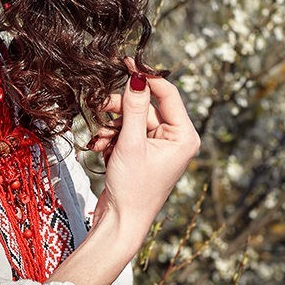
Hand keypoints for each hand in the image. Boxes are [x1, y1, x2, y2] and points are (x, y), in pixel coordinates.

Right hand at [89, 71, 199, 230]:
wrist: (120, 223)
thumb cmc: (132, 189)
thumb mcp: (131, 144)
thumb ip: (134, 108)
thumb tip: (137, 77)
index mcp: (184, 136)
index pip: (168, 94)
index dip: (147, 76)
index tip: (127, 61)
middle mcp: (176, 139)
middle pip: (145, 106)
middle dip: (121, 109)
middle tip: (100, 106)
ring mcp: (159, 147)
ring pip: (132, 119)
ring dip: (112, 126)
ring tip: (100, 141)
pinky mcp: (143, 153)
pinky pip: (126, 133)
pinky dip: (111, 137)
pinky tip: (101, 149)